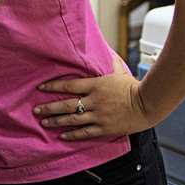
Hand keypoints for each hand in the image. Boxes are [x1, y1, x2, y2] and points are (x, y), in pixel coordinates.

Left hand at [33, 57, 154, 140]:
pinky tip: (62, 135)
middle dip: (49, 107)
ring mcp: (98, 116)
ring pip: (72, 120)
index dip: (53, 86)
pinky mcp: (104, 128)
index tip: (41, 88)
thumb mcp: (118, 71)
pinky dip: (72, 135)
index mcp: (95, 85)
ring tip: (44, 122)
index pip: (69, 85)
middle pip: (66, 104)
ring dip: (56, 121)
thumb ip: (108, 61)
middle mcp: (94, 101)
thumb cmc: (133, 86)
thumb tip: (104, 49)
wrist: (148, 104)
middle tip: (36, 109)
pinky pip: (85, 133)